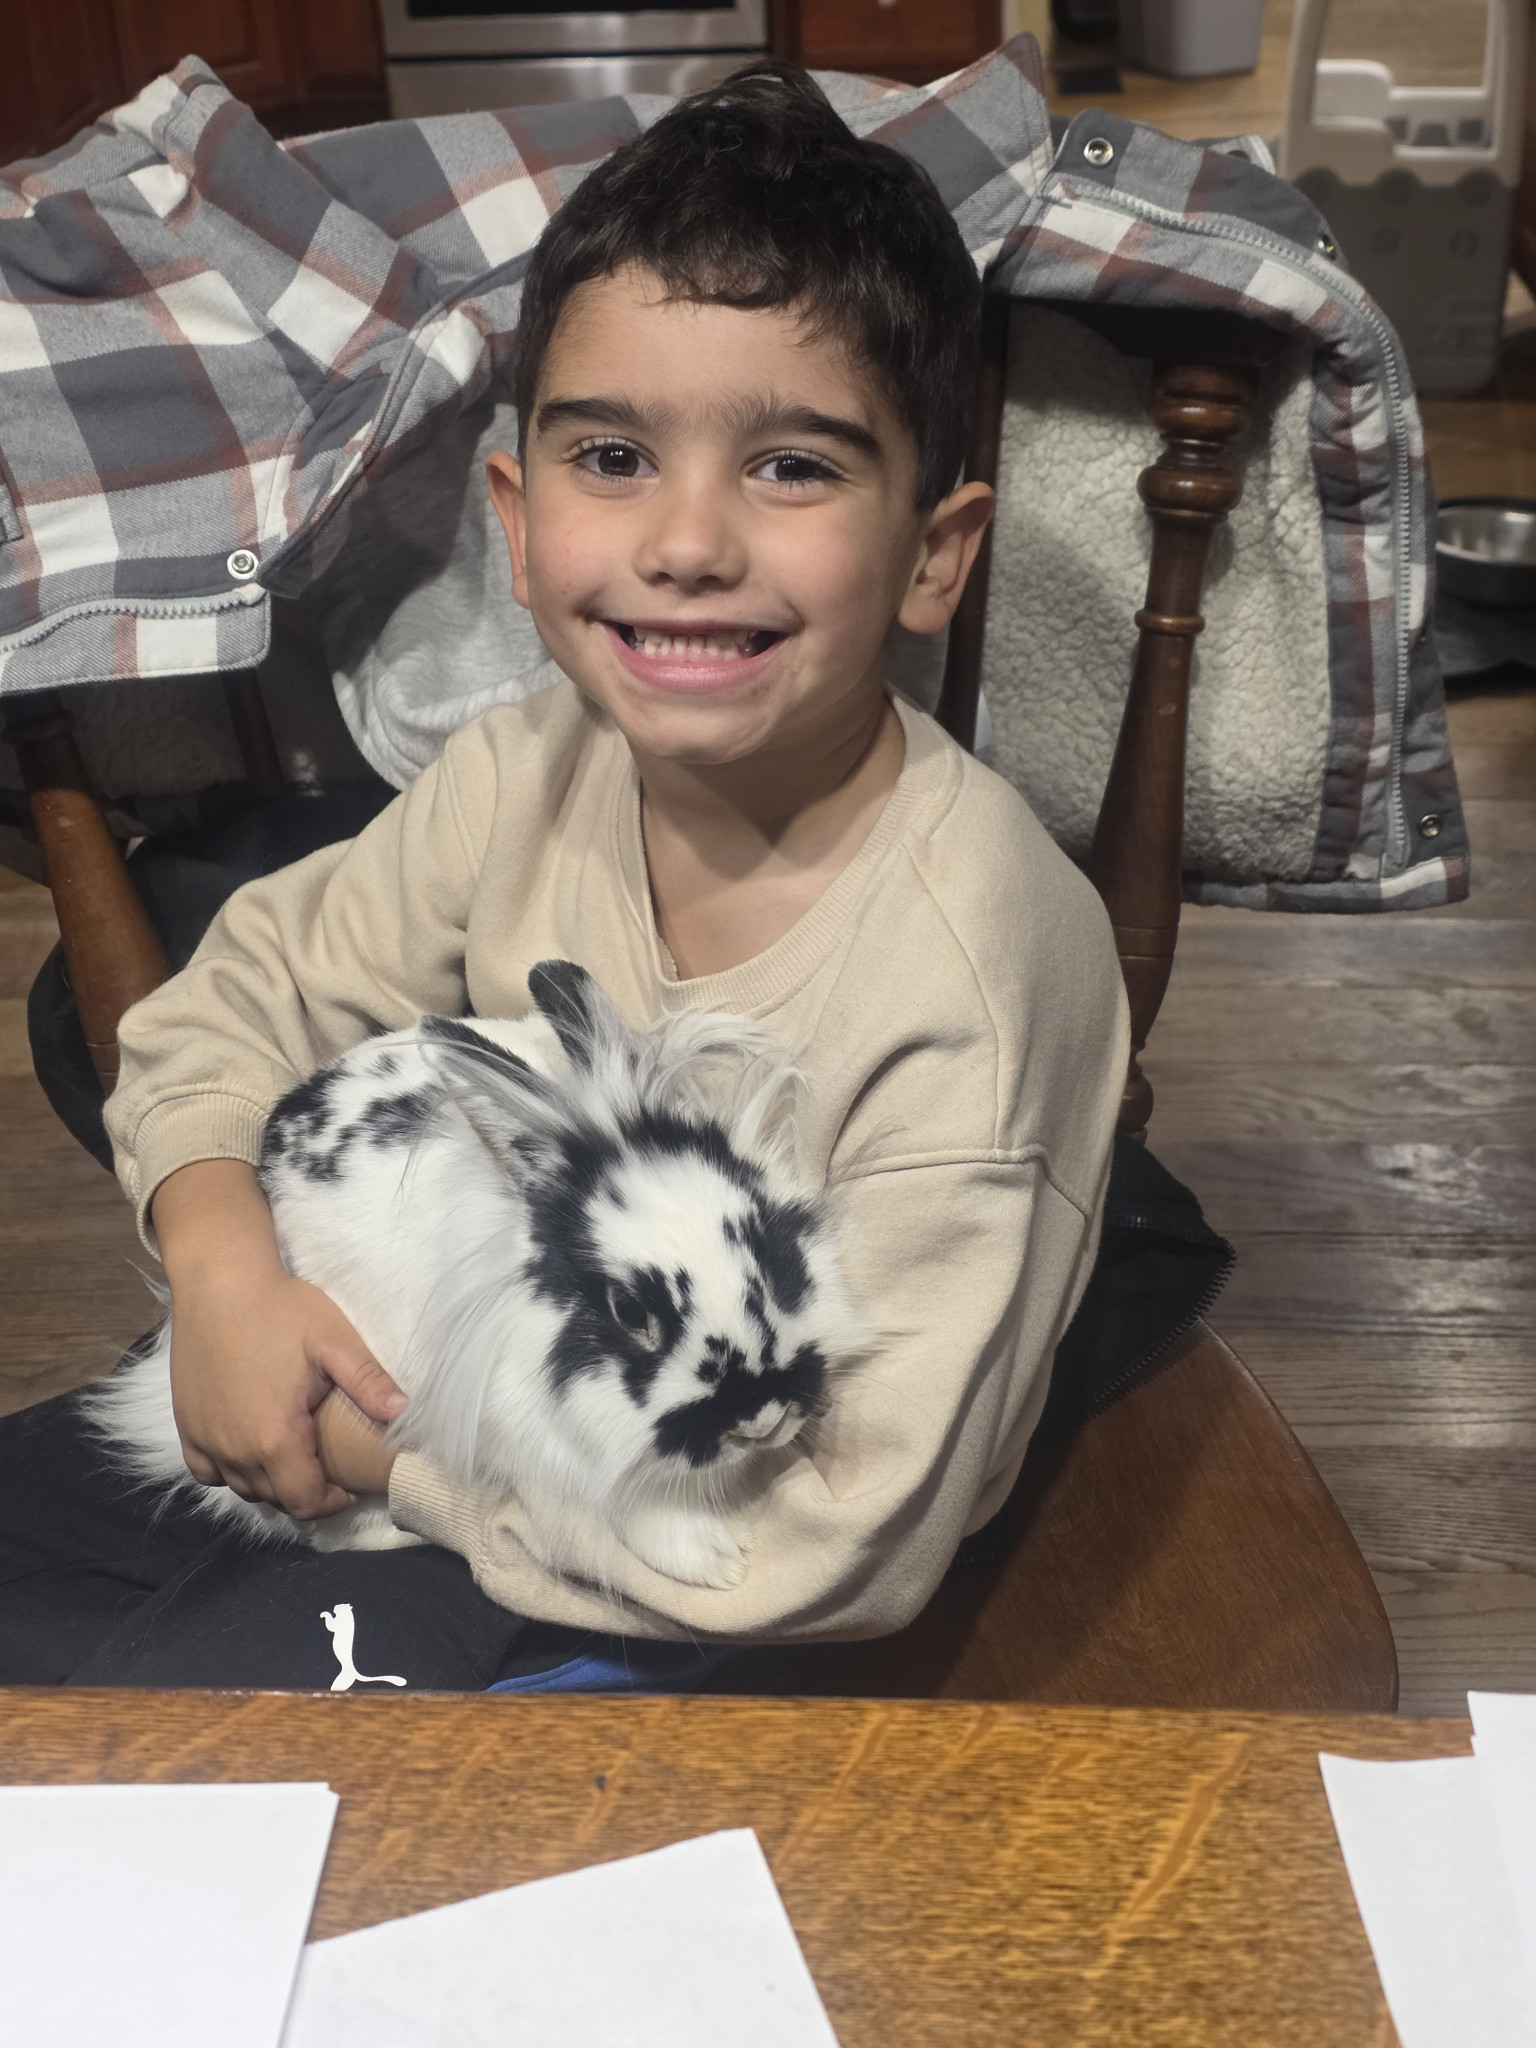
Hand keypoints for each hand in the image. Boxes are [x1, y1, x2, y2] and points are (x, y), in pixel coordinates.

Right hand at [154, 1161, 406, 1519]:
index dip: (332, 1502)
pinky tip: (251, 1448)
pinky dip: (230, 1471)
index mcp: (274, 1437)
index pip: (305, 1501)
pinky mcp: (185, 1424)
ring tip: (297, 1457)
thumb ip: (369, 1382)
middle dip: (306, 1492)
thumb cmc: (281, 1307)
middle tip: (329, 1468)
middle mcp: (233, 1449)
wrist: (220, 1280)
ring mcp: (203, 1439)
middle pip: (274, 1498)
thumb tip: (405, 1413)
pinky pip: (206, 1471)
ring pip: (241, 1487)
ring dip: (271, 1483)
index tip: (350, 1485)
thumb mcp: (335, 1341)